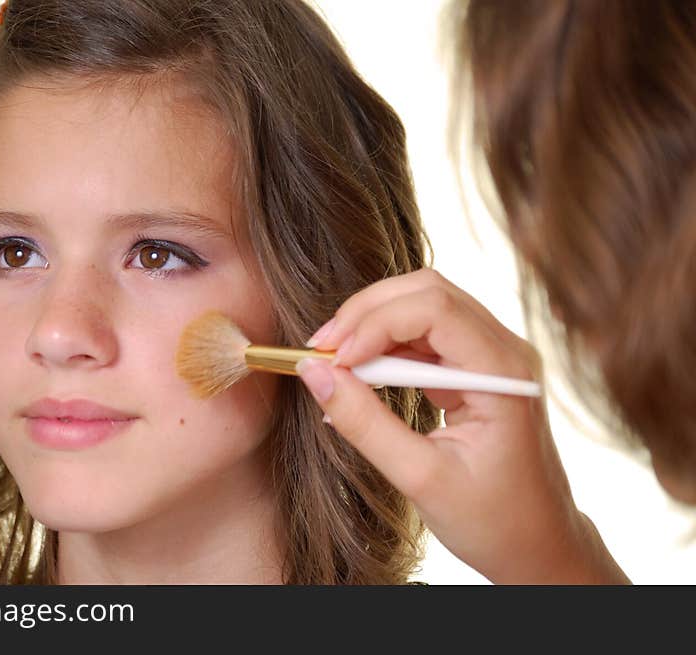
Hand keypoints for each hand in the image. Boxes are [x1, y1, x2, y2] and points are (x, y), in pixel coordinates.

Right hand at [299, 269, 627, 583]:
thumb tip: (315, 373)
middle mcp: (505, 350)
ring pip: (422, 306)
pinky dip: (384, 347)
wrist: (538, 545)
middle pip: (427, 292)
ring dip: (372, 325)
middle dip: (367, 313)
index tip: (335, 360)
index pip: (435, 309)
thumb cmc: (493, 521)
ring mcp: (491, 355)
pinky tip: (357, 374)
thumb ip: (364, 422)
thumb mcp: (419, 477)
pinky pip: (423, 336)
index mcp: (505, 372)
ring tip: (333, 361)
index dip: (375, 323)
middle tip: (323, 350)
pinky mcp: (474, 367)